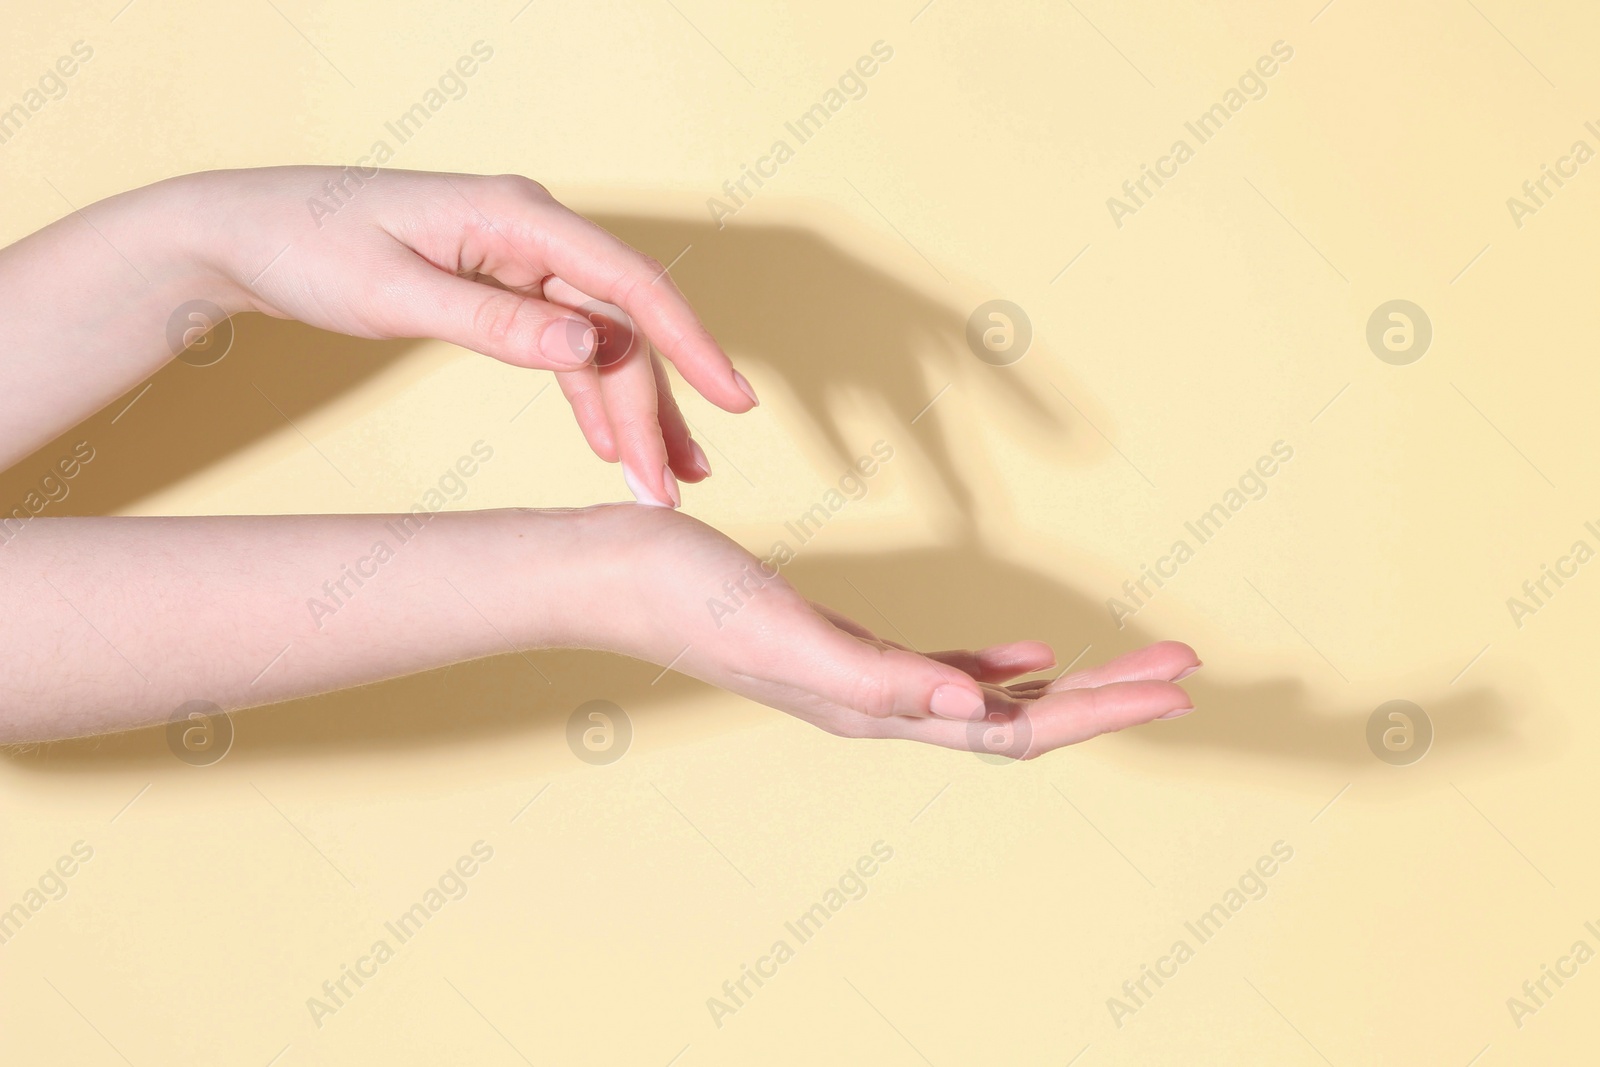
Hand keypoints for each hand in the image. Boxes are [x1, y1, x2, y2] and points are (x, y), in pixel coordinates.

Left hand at [172, 167, 755, 506]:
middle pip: (622, 330)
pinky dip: (590, 400)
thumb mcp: (395, 292)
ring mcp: (523, 262)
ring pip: (603, 345)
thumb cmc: (309, 247)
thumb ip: (498, 321)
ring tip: (664, 486)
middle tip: (672, 493)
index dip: (691, 343)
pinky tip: (612, 448)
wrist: (247, 231)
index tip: (734, 399)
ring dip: (633, 415)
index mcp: (518, 217)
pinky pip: (568, 350)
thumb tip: (593, 344)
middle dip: (653, 412)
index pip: (631, 283)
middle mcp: (534, 234)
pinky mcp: (507, 289)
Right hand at [580, 505, 1198, 756]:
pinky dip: (997, 661)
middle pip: (1019, 716)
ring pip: (990, 695)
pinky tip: (1028, 651)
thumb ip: (877, 678)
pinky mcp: (845, 648)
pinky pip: (943, 667)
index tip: (1174, 686)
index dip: (1099, 710)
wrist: (615, 571)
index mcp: (875, 707)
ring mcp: (864, 682)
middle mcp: (880, 705)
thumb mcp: (786, 631)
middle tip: (1185, 669)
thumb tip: (974, 705)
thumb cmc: (687, 595)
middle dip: (1107, 697)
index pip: (1012, 725)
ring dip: (1066, 685)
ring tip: (1132, 666)